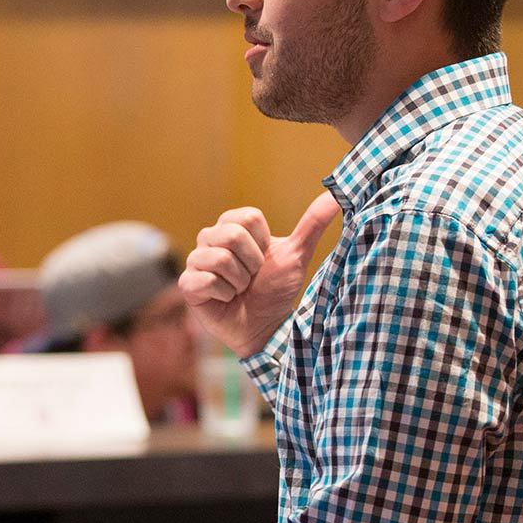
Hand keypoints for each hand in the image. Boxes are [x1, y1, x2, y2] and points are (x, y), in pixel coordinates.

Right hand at [181, 191, 340, 357]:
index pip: (248, 218)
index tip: (264, 259)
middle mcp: (209, 238)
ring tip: (240, 290)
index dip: (263, 243)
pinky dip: (225, 295)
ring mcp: (195, 260)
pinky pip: (207, 281)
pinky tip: (227, 300)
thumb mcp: (297, 255)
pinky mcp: (188, 285)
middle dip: (251, 264)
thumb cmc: (277, 289)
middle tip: (252, 277)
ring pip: (219, 259)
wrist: (265, 326)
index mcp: (232, 225)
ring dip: (240, 282)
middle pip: (232, 236)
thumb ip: (312, 224)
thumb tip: (334, 196)